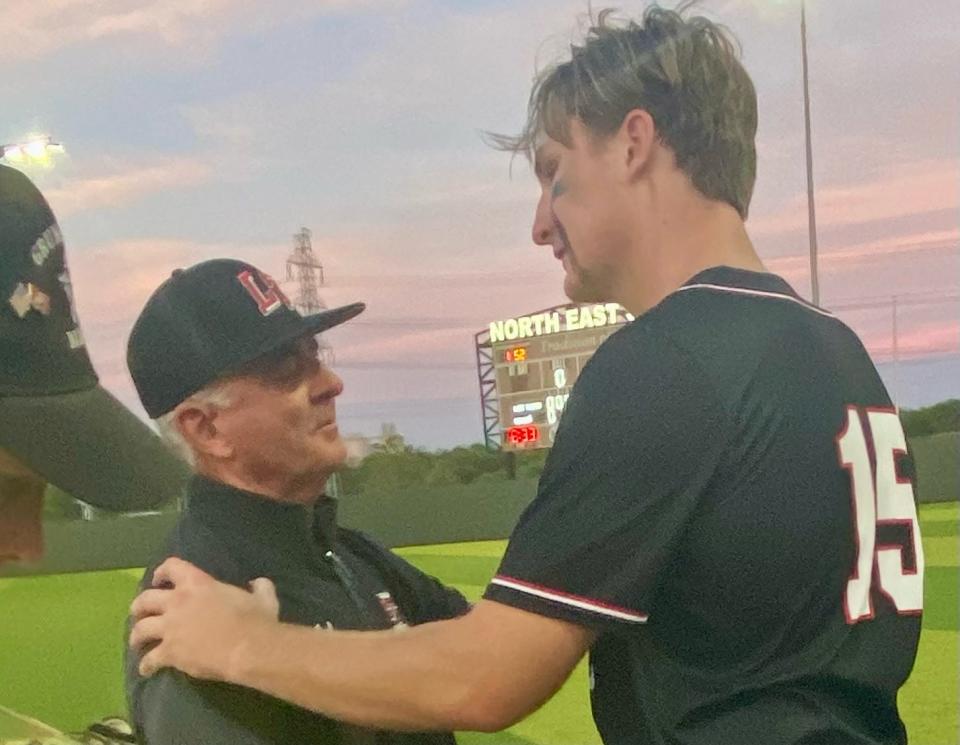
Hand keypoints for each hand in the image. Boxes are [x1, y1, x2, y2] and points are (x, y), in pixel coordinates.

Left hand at [129, 557, 278, 680]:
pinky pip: (150, 659)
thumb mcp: (263, 597)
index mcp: (198, 584)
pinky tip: (146, 670)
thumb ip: (259, 587)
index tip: (159, 580)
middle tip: (140, 612)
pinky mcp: (169, 652)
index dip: (161, 572)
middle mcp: (178, 602)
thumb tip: (258, 583)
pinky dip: (146, 665)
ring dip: (136, 635)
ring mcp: (170, 628)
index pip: (171, 567)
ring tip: (137, 642)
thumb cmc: (256, 619)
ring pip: (140, 629)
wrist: (248, 648)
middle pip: (145, 599)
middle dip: (139, 606)